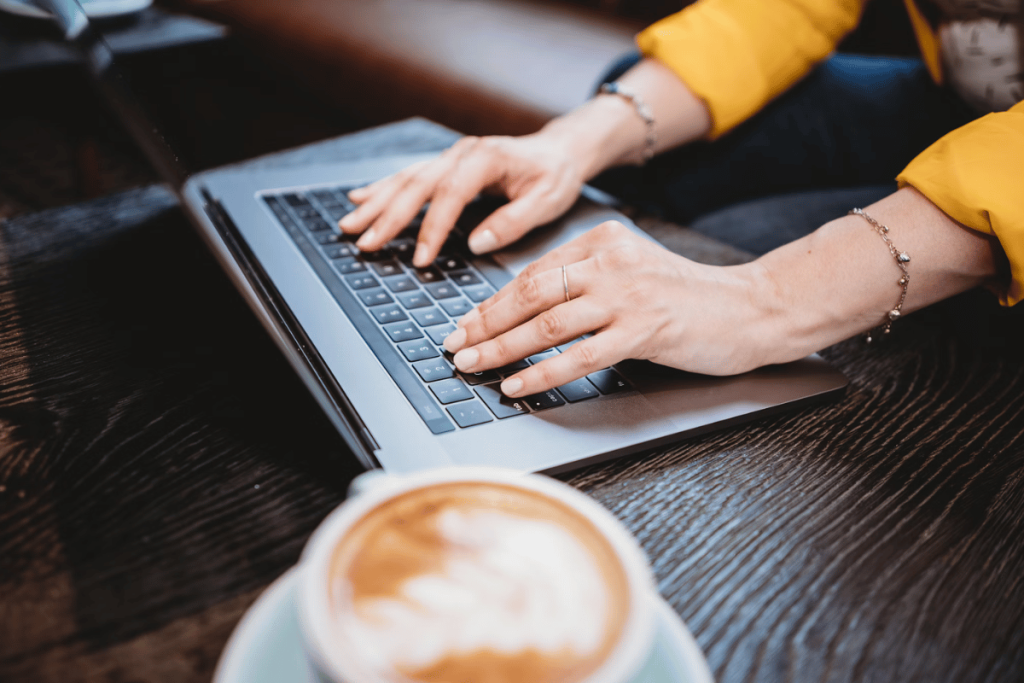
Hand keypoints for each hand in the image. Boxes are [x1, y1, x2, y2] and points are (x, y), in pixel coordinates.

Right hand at [339, 134, 585, 267]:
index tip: (420, 259)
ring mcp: (451, 156)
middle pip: (417, 185)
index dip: (432, 228)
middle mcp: (462, 152)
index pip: (451, 194)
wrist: (559, 151)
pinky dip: (383, 188)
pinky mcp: (447, 164)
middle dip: (387, 216)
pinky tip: (360, 197)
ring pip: (406, 179)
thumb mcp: (547, 200)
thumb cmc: (555, 176)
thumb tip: (477, 243)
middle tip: (365, 243)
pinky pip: (409, 175)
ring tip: (350, 224)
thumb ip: (513, 221)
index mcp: (486, 158)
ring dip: (376, 202)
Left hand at [442, 221, 779, 397]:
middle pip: (530, 293)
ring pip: (546, 323)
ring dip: (501, 348)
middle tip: (455, 345)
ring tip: (472, 365)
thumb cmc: (688, 298)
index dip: (493, 302)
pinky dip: (541, 373)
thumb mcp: (631, 272)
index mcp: (602, 242)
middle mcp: (610, 261)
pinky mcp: (643, 330)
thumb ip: (585, 282)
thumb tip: (526, 312)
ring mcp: (626, 294)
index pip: (532, 272)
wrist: (750, 309)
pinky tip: (516, 384)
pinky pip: (578, 356)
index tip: (467, 324)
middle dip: (484, 323)